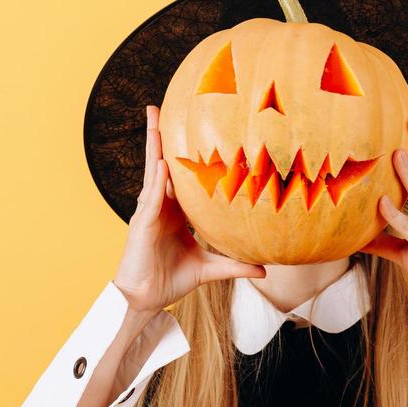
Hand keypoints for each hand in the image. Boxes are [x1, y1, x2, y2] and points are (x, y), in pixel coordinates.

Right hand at [113, 105, 265, 313]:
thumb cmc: (171, 280)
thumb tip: (265, 269)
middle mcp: (160, 206)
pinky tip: (162, 162)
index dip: (184, 153)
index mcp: (174, 211)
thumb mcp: (210, 269)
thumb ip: (235, 265)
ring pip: (153, 172)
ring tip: (155, 120)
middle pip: (161, 164)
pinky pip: (151, 197)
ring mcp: (149, 212)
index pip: (179, 175)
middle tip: (160, 107)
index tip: (194, 129)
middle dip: (160, 136)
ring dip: (154, 146)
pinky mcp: (142, 223)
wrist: (147, 299)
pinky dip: (157, 179)